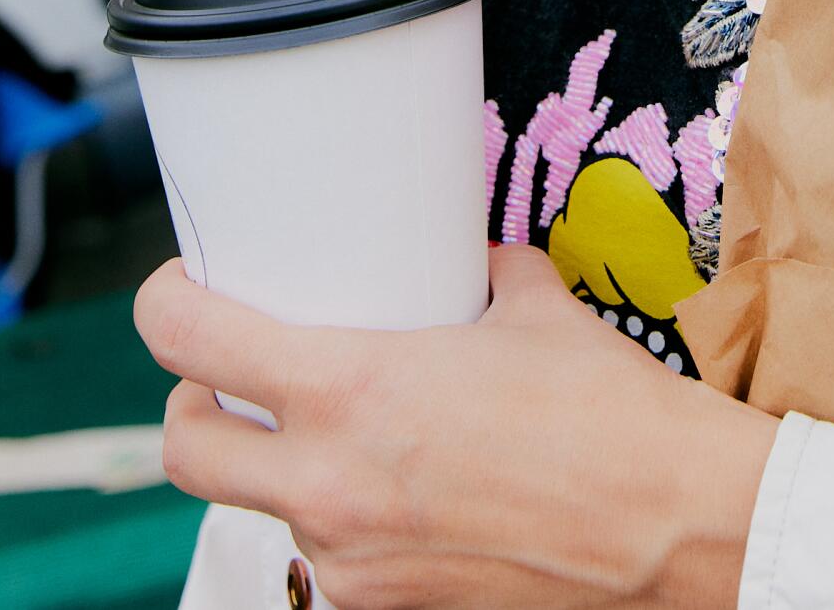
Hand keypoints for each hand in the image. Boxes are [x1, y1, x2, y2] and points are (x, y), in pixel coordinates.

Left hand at [136, 245, 777, 609]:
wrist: (670, 523)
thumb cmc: (609, 414)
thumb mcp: (534, 305)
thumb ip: (478, 275)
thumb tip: (465, 258)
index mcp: (353, 391)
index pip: (193, 343)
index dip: (163, 305)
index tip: (177, 288)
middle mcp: (330, 482)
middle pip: (183, 449)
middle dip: (190, 404)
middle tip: (226, 374)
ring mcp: (351, 558)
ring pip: (261, 507)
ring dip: (277, 466)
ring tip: (341, 433)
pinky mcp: (385, 607)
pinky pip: (330, 557)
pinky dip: (346, 518)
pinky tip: (405, 490)